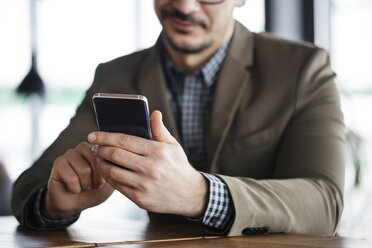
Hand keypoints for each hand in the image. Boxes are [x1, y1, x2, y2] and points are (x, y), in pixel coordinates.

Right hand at [44, 142, 113, 218]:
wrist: (74, 204)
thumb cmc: (94, 191)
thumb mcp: (111, 182)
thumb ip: (117, 170)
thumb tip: (122, 161)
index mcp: (98, 149)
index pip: (108, 154)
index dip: (107, 173)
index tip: (103, 181)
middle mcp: (84, 147)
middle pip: (96, 160)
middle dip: (97, 179)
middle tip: (93, 185)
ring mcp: (70, 153)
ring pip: (84, 170)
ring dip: (86, 185)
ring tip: (83, 186)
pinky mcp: (59, 163)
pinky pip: (71, 177)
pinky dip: (75, 188)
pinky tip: (73, 188)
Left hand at [88, 110, 208, 217]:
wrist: (189, 194)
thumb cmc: (178, 166)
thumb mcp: (173, 146)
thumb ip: (160, 130)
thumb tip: (154, 113)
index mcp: (158, 151)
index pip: (125, 140)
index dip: (106, 136)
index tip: (94, 134)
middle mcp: (150, 168)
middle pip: (115, 155)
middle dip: (101, 149)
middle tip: (95, 146)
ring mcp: (144, 185)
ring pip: (112, 171)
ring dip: (102, 163)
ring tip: (100, 158)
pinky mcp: (140, 199)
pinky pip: (117, 186)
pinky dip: (109, 177)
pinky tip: (109, 171)